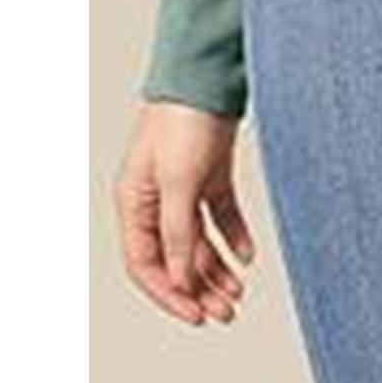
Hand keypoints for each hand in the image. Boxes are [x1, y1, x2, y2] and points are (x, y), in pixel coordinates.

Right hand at [113, 101, 255, 326]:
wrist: (209, 68)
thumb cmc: (183, 116)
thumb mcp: (179, 181)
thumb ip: (178, 232)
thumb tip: (181, 277)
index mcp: (133, 201)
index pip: (145, 264)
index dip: (170, 293)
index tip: (198, 314)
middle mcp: (154, 197)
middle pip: (174, 256)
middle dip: (199, 287)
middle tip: (227, 311)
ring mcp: (183, 183)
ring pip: (198, 240)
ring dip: (217, 267)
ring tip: (239, 291)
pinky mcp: (210, 169)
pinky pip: (219, 214)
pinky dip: (233, 235)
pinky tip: (248, 254)